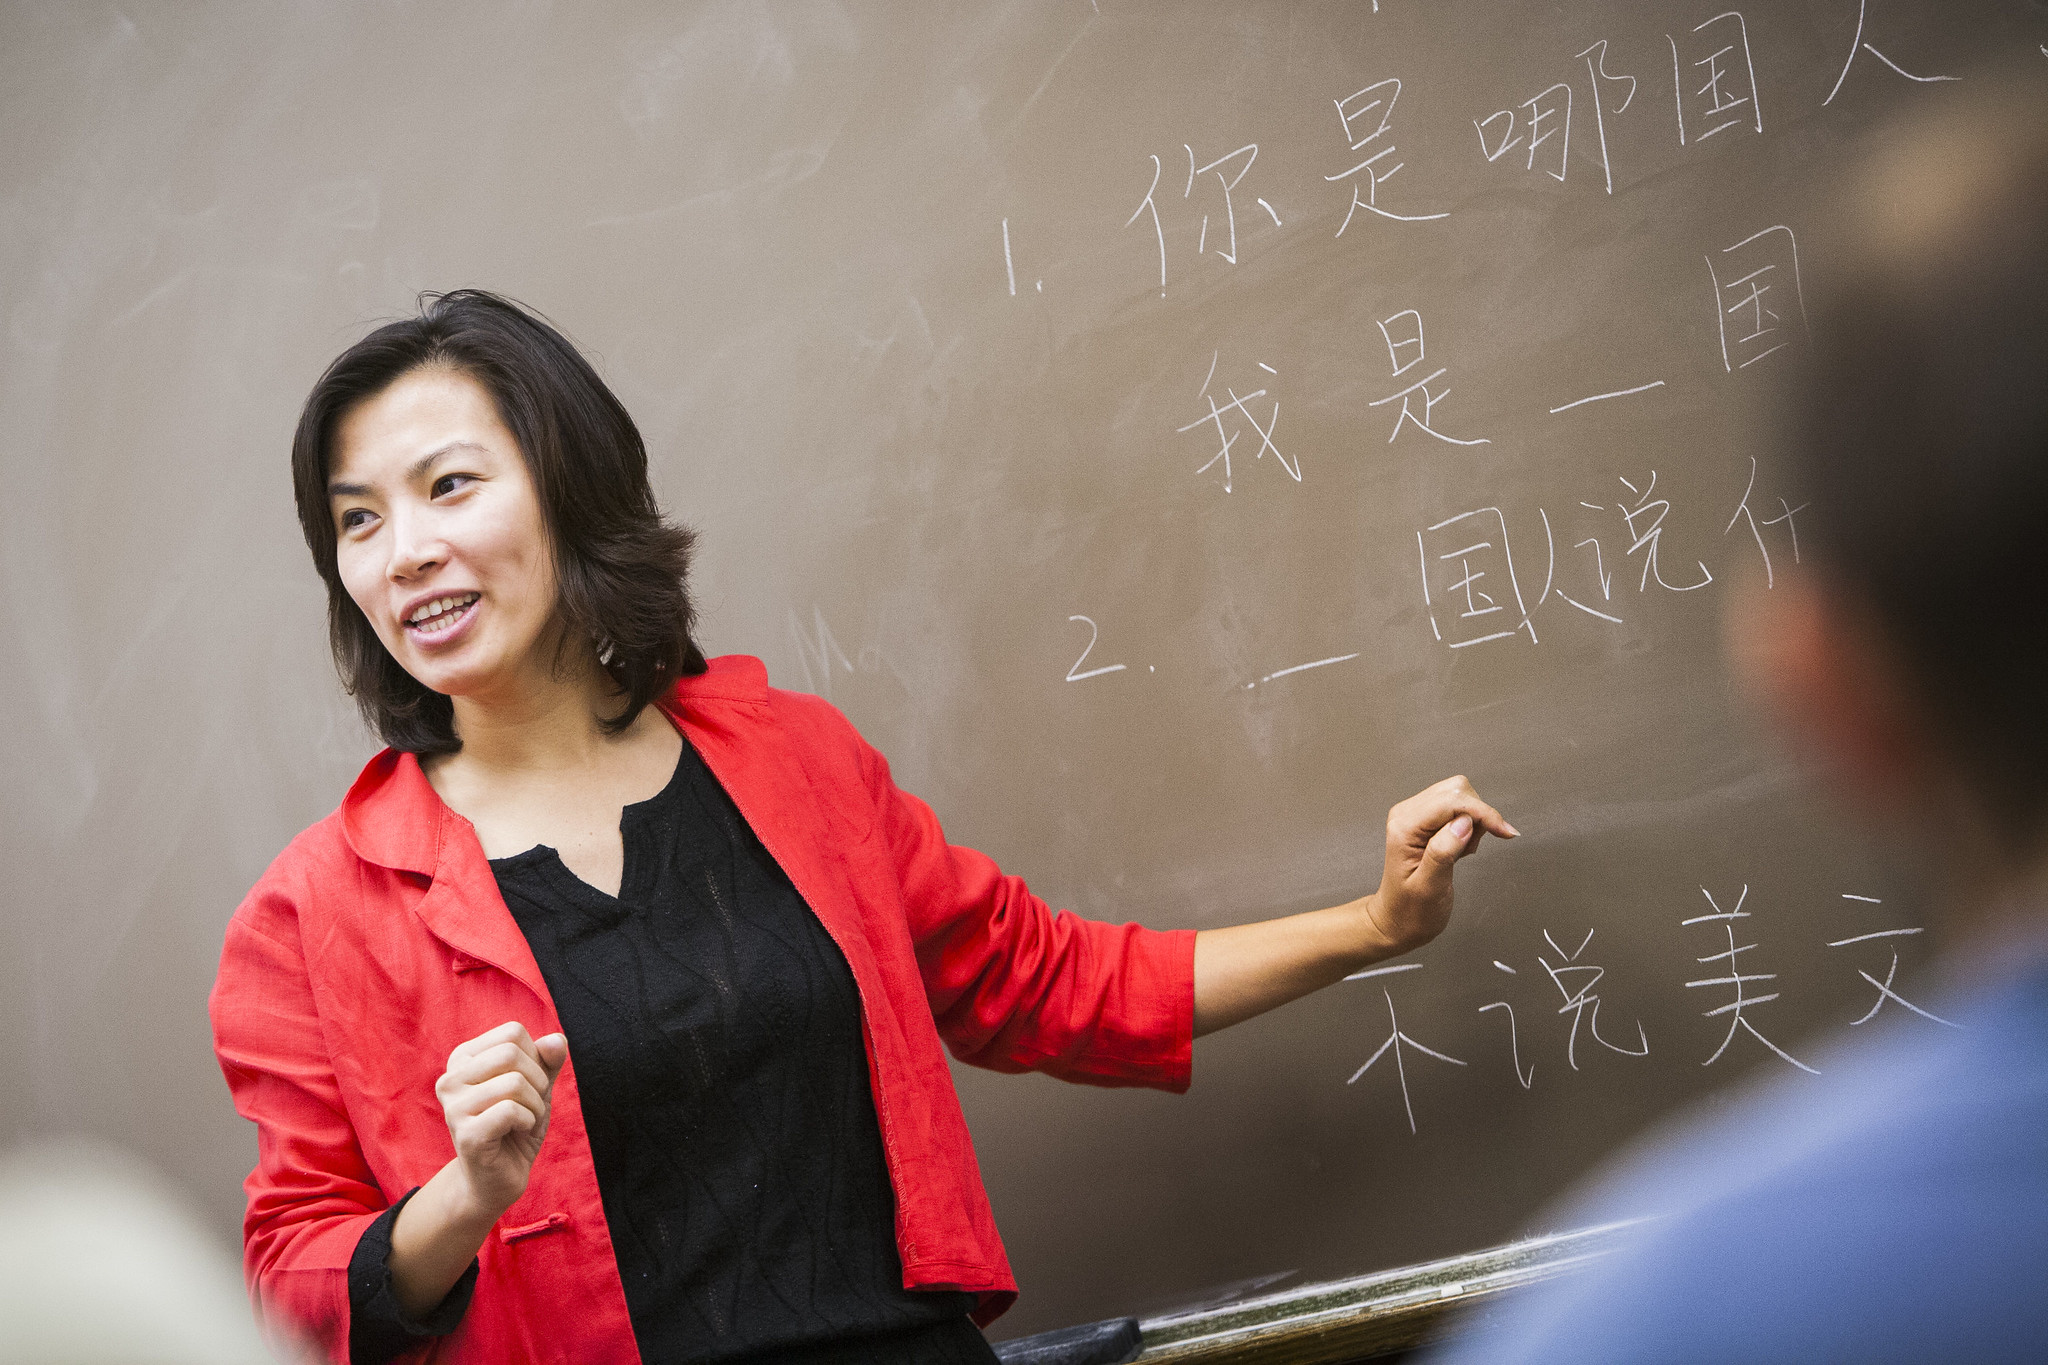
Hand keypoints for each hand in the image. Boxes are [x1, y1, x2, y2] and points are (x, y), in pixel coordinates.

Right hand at [434, 1021, 568, 1219]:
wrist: (498, 1178)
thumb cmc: (516, 1126)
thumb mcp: (537, 1086)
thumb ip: (548, 1060)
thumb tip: (557, 1040)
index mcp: (463, 1059)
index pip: (512, 1033)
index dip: (535, 1058)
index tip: (528, 1085)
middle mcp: (450, 1079)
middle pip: (511, 1053)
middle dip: (536, 1081)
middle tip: (531, 1105)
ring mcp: (453, 1107)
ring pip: (513, 1082)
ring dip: (534, 1105)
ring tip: (524, 1122)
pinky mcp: (465, 1134)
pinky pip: (511, 1110)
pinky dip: (528, 1121)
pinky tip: (517, 1134)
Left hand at [1365, 775, 1516, 955]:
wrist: (1397, 921)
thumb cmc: (1409, 911)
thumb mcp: (1428, 888)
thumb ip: (1443, 853)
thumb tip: (1463, 823)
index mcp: (1404, 827)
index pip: (1450, 800)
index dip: (1482, 813)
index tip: (1504, 831)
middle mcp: (1408, 814)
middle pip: (1457, 790)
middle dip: (1477, 816)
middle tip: (1472, 849)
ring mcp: (1417, 816)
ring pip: (1460, 796)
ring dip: (1475, 821)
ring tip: (1464, 852)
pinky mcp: (1428, 822)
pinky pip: (1459, 809)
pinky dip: (1471, 826)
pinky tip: (1461, 849)